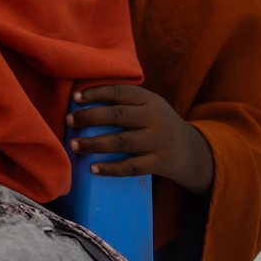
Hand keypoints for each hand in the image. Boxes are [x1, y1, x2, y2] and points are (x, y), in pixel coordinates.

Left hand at [67, 84, 213, 194]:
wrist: (191, 150)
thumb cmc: (156, 124)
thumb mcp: (148, 106)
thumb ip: (124, 102)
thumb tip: (80, 102)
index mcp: (150, 100)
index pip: (120, 92)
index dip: (96, 93)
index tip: (75, 98)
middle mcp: (156, 118)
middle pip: (118, 116)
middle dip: (90, 117)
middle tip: (69, 120)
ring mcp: (159, 141)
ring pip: (122, 142)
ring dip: (94, 144)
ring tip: (73, 145)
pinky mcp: (160, 163)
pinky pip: (131, 167)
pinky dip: (111, 168)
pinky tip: (93, 168)